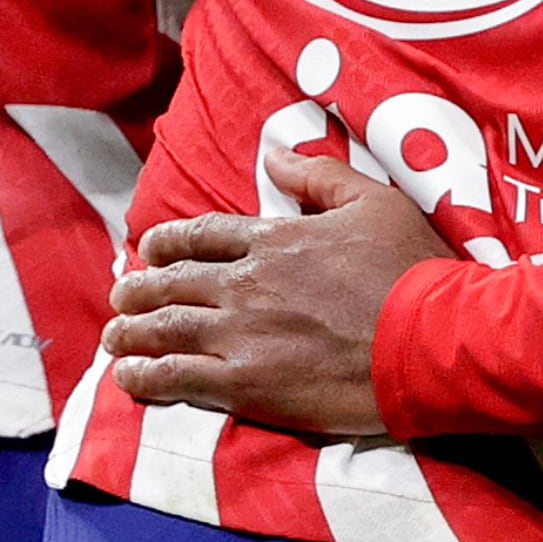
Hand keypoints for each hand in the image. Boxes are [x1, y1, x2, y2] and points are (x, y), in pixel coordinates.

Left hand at [101, 147, 446, 433]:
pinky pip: (177, 378)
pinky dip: (144, 377)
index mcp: (276, 239)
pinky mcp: (245, 385)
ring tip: (113, 335)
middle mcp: (247, 284)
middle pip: (173, 282)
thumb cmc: (412, 270)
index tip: (148, 248)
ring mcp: (241, 336)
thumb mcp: (376, 204)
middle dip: (138, 287)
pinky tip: (126, 378)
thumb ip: (321, 177)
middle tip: (120, 293)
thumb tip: (274, 156)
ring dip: (130, 331)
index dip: (169, 241)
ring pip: (165, 329)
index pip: (204, 235)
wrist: (429, 339)